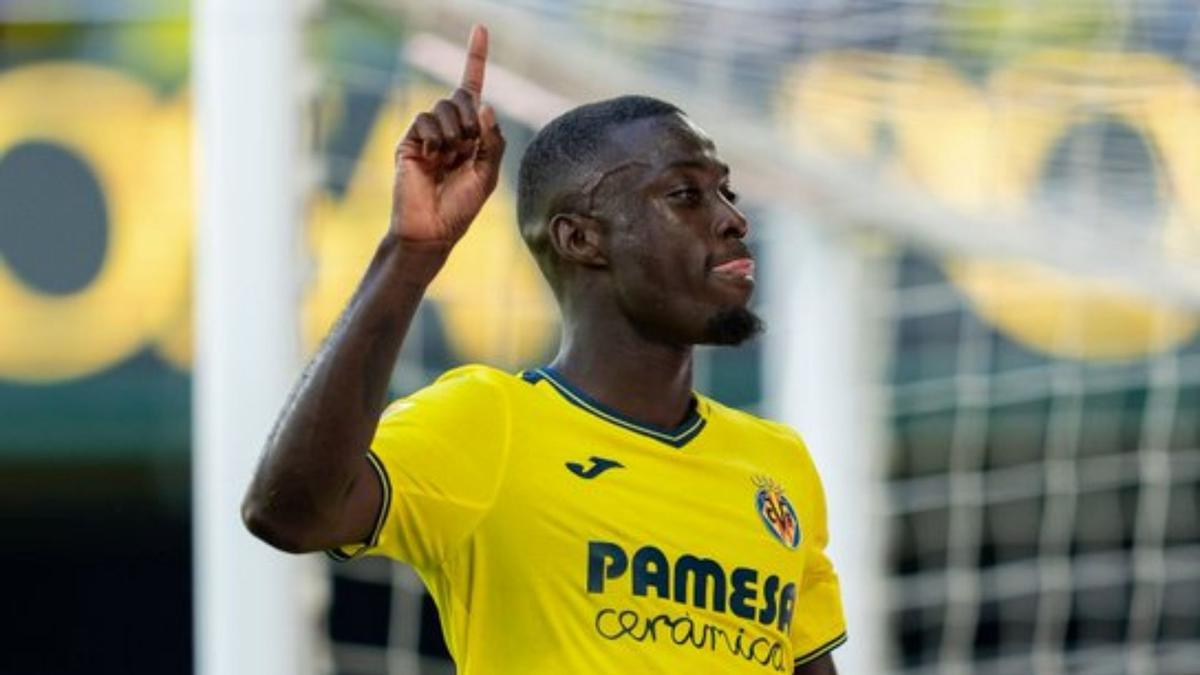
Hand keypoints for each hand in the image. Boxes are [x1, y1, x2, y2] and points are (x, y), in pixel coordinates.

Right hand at [391, 25, 505, 244]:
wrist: (432, 228)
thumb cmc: (462, 206)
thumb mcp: (488, 174)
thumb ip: (492, 141)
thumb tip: (484, 105)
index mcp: (472, 133)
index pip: (473, 88)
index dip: (476, 58)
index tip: (481, 27)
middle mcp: (450, 127)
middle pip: (462, 95)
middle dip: (471, 117)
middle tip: (467, 147)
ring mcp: (428, 133)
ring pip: (444, 105)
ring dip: (455, 131)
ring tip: (450, 158)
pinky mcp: (410, 140)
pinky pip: (425, 119)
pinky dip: (436, 137)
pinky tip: (433, 158)